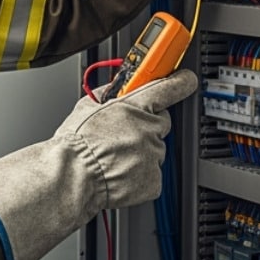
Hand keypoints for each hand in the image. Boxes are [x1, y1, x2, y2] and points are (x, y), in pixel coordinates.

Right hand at [62, 68, 194, 207]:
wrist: (72, 177)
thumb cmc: (76, 145)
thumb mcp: (86, 106)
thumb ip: (107, 94)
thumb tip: (115, 88)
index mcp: (134, 107)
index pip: (168, 88)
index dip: (180, 82)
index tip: (186, 79)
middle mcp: (149, 129)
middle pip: (160, 123)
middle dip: (146, 127)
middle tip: (122, 135)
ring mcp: (153, 156)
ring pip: (154, 150)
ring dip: (139, 153)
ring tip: (114, 157)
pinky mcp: (154, 180)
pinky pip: (151, 174)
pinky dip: (139, 176)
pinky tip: (120, 173)